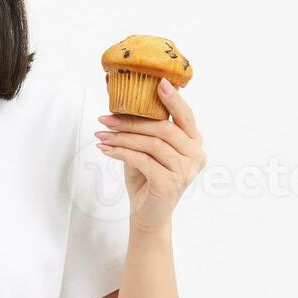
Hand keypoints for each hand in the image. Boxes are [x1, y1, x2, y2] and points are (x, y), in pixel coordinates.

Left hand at [94, 78, 206, 231]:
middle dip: (131, 121)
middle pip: (163, 128)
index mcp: (194, 143)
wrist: (148, 215)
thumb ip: (146, 130)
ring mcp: (185, 170)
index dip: (173, 98)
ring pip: (151, 143)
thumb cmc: (147, 179)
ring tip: (101, 135)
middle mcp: (196, 155)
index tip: (158, 82)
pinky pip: (142, 160)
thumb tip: (124, 103)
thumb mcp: (147, 150)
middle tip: (106, 118)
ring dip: (122, 137)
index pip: (185, 115)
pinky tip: (106, 149)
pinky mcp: (170, 183)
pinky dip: (121, 153)